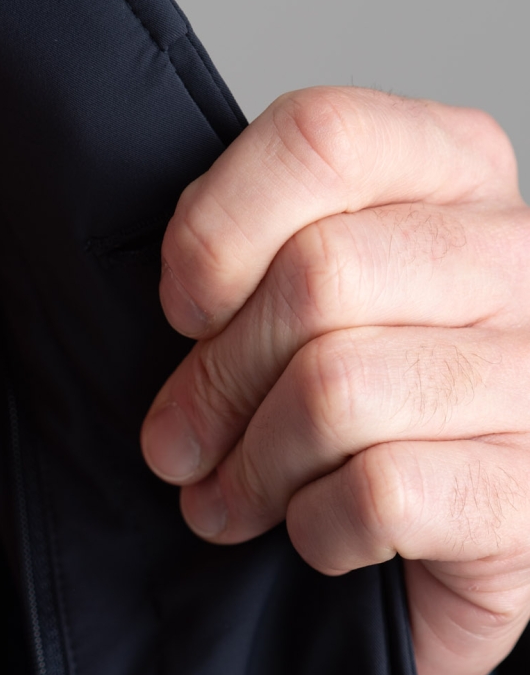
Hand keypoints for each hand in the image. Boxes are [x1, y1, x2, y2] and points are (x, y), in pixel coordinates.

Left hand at [141, 87, 529, 674]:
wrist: (443, 538)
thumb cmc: (359, 410)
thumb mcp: (298, 303)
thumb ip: (247, 262)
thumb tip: (181, 304)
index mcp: (453, 172)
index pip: (320, 137)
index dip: (216, 230)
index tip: (183, 309)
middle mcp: (514, 257)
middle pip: (316, 277)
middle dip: (217, 380)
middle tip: (180, 443)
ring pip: (337, 390)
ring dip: (254, 465)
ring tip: (233, 498)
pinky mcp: (527, 493)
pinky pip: (378, 491)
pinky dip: (317, 527)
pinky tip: (320, 533)